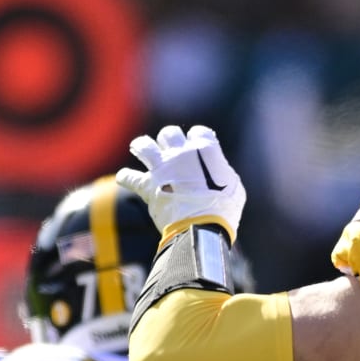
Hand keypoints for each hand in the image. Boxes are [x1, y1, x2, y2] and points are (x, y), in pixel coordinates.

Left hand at [117, 124, 245, 245]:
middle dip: (169, 140)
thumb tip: (216, 171)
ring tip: (140, 149)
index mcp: (205, 150)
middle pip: (169, 134)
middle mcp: (180, 153)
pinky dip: (126, 177)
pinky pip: (129, 177)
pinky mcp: (147, 186)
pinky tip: (125, 178)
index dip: (198, 138)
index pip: (199, 131)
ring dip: (141, 146)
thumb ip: (221, 172)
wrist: (202, 228)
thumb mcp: (234, 187)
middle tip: (170, 151)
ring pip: (144, 145)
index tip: (197, 147)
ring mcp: (161, 168)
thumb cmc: (223, 210)